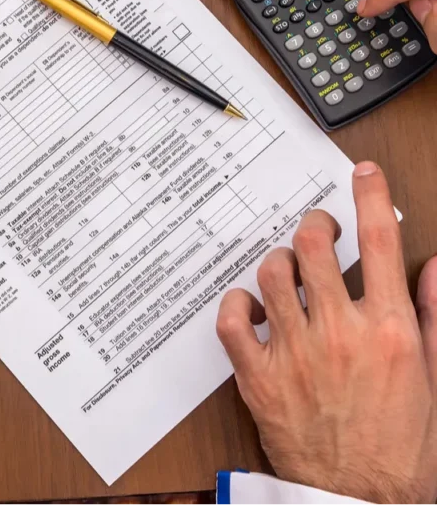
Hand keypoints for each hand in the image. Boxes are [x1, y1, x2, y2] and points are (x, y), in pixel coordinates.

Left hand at [216, 163, 436, 504]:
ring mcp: (294, 353)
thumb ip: (431, 316)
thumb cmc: (402, 447)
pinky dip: (236, 304)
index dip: (370, 198)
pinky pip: (231, 320)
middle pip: (314, 247)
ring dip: (278, 261)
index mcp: (389, 331)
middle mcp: (339, 334)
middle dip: (315, 224)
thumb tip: (433, 268)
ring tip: (286, 268)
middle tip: (317, 227)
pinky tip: (250, 307)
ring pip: (271, 275)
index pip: (381, 243)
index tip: (363, 174)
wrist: (363, 498)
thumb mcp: (434, 377)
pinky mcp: (257, 377)